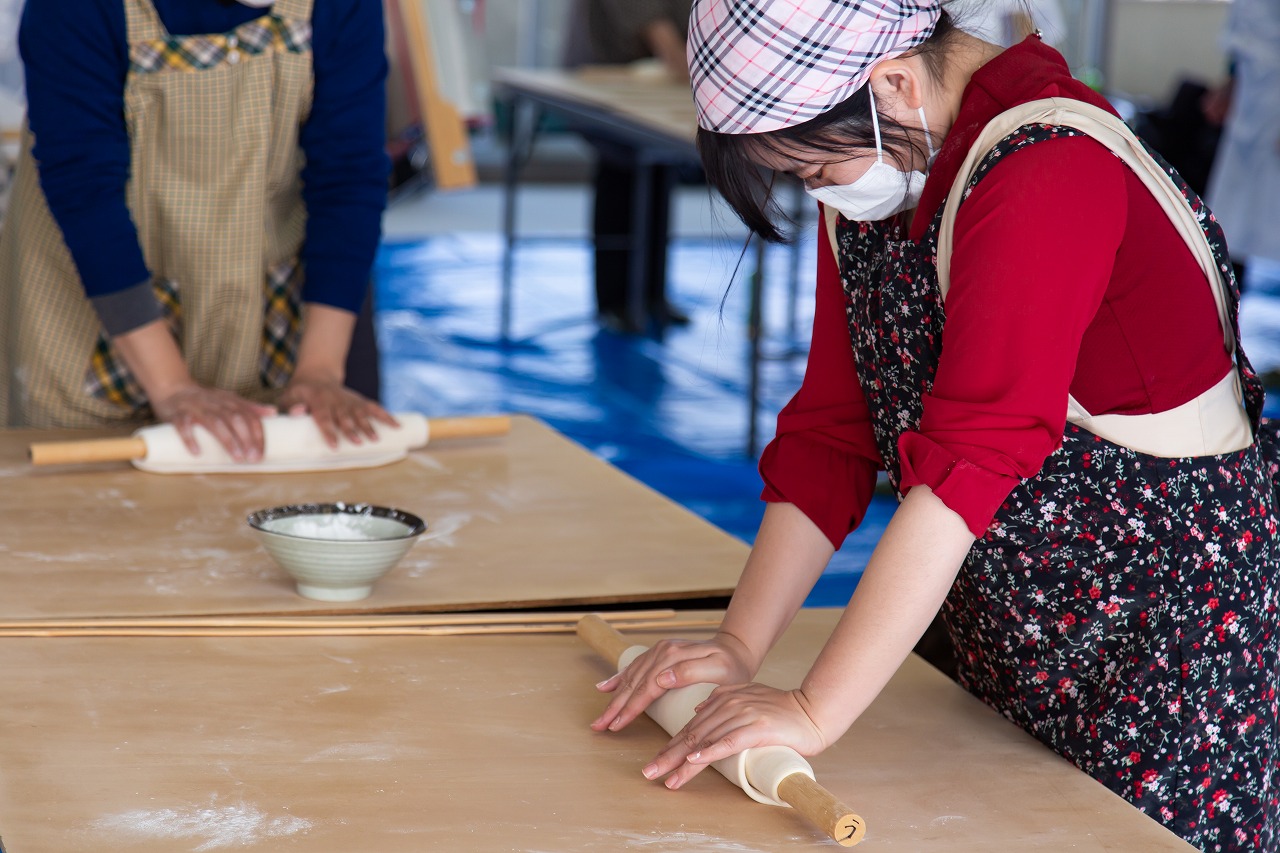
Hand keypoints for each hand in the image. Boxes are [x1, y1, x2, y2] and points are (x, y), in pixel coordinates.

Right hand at [150, 384, 276, 461]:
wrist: (172, 388)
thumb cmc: (205, 399)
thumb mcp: (228, 400)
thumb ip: (249, 407)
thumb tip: (273, 412)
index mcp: (228, 400)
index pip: (248, 416)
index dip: (257, 433)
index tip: (262, 452)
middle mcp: (214, 402)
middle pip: (235, 419)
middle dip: (246, 438)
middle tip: (253, 458)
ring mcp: (195, 407)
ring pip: (214, 422)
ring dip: (227, 440)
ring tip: (237, 457)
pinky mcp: (177, 414)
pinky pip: (183, 425)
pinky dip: (190, 438)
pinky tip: (197, 452)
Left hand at [278, 375, 397, 448]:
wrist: (316, 376)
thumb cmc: (299, 393)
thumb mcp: (288, 397)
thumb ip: (290, 407)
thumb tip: (300, 412)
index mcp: (318, 400)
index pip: (324, 416)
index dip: (329, 431)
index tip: (334, 446)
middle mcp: (336, 400)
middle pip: (345, 416)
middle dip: (352, 429)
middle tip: (358, 442)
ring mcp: (350, 400)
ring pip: (361, 413)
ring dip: (369, 426)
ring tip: (376, 439)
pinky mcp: (359, 401)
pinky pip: (375, 408)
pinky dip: (386, 416)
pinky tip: (397, 426)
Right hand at [591, 634, 753, 732]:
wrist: (735, 649)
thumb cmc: (731, 666)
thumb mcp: (720, 669)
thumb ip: (691, 671)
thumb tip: (660, 678)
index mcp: (674, 657)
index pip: (646, 688)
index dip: (630, 708)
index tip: (617, 726)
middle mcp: (663, 652)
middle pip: (634, 684)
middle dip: (615, 707)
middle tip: (599, 727)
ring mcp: (659, 651)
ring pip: (630, 677)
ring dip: (614, 698)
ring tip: (600, 718)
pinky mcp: (658, 653)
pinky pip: (633, 667)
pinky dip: (618, 678)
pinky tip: (604, 688)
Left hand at [643, 684, 829, 789]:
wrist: (812, 710)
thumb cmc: (783, 709)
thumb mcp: (749, 695)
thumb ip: (725, 697)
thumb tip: (699, 709)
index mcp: (724, 697)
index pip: (691, 725)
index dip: (672, 745)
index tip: (657, 762)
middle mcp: (729, 704)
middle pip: (693, 733)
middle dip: (669, 755)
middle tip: (650, 772)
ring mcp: (742, 714)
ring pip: (706, 740)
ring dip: (684, 762)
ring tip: (668, 777)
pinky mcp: (757, 727)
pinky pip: (729, 741)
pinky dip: (710, 751)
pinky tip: (695, 760)